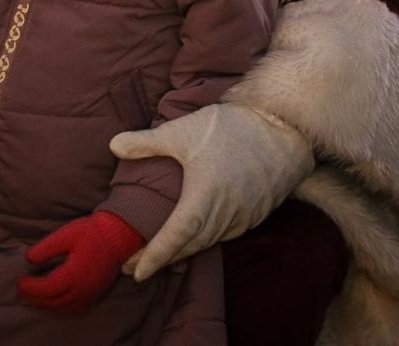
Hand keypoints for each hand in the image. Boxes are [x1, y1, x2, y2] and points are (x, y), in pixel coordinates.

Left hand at [17, 211, 142, 312]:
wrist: (119, 235)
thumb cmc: (91, 232)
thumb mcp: (65, 235)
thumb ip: (46, 248)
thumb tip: (29, 259)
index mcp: (73, 274)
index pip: (46, 289)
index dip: (30, 288)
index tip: (19, 281)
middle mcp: (82, 289)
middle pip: (53, 302)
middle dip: (35, 298)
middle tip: (22, 290)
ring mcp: (91, 293)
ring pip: (64, 307)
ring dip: (47, 305)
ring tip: (34, 297)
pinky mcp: (96, 293)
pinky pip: (76, 307)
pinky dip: (62, 307)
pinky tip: (55, 300)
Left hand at [110, 103, 312, 280]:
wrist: (286, 127)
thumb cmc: (232, 128)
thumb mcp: (184, 131)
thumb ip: (147, 142)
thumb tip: (113, 145)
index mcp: (203, 199)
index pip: (174, 238)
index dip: (154, 257)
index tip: (135, 272)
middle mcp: (225, 216)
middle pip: (188, 246)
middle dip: (160, 259)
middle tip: (133, 266)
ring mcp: (243, 218)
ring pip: (207, 243)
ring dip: (183, 252)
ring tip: (159, 257)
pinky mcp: (255, 215)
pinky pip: (224, 236)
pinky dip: (205, 241)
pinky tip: (195, 240)